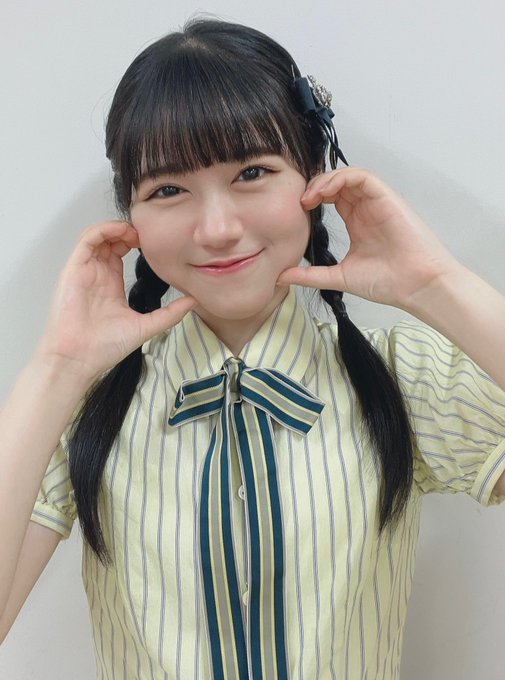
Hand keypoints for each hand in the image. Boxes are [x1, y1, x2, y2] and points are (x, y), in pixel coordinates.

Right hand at [36, 221, 195, 381]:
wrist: (80, 358)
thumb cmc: (105, 346)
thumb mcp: (146, 325)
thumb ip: (170, 313)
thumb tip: (194, 301)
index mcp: (111, 284)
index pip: (121, 251)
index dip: (138, 241)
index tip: (158, 241)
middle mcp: (97, 273)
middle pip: (111, 239)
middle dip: (130, 230)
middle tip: (149, 232)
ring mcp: (86, 270)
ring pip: (99, 235)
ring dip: (118, 227)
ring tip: (137, 232)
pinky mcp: (74, 268)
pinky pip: (87, 239)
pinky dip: (104, 229)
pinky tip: (122, 231)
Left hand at [277, 168, 458, 309]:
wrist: (415, 285)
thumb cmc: (387, 282)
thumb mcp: (339, 277)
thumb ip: (311, 275)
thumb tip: (282, 276)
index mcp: (357, 223)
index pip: (332, 198)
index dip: (312, 198)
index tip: (296, 212)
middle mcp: (366, 209)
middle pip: (336, 183)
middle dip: (314, 187)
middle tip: (297, 202)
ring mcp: (376, 202)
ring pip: (347, 175)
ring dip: (324, 181)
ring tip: (308, 197)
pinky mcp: (386, 197)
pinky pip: (361, 176)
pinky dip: (340, 178)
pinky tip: (324, 192)